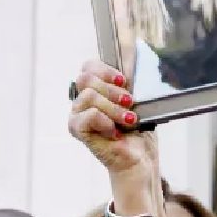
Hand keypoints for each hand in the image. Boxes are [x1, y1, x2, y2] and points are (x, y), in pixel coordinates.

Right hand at [70, 60, 156, 175]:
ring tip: (128, 120)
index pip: (88, 67)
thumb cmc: (138, 132)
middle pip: (86, 78)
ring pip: (89, 96)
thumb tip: (132, 57)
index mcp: (95, 90)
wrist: (139, 158)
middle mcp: (82, 100)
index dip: (106, 70)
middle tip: (129, 103)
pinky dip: (105, 121)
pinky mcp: (77, 129)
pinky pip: (89, 115)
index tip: (124, 81)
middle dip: (112, 90)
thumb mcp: (136, 101)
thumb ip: (127, 83)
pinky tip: (114, 131)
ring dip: (114, 108)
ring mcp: (77, 114)